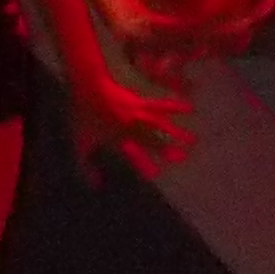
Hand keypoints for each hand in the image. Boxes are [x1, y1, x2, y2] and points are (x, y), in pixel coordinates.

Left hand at [64, 50, 196, 180]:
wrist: (87, 88)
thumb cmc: (84, 116)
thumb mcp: (81, 142)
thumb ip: (86, 166)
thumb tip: (96, 185)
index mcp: (117, 139)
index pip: (134, 155)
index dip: (144, 165)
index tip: (155, 174)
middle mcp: (131, 128)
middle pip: (152, 141)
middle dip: (166, 150)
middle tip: (181, 158)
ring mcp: (137, 115)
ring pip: (160, 125)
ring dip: (176, 132)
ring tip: (192, 140)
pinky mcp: (142, 103)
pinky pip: (162, 106)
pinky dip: (176, 107)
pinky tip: (190, 108)